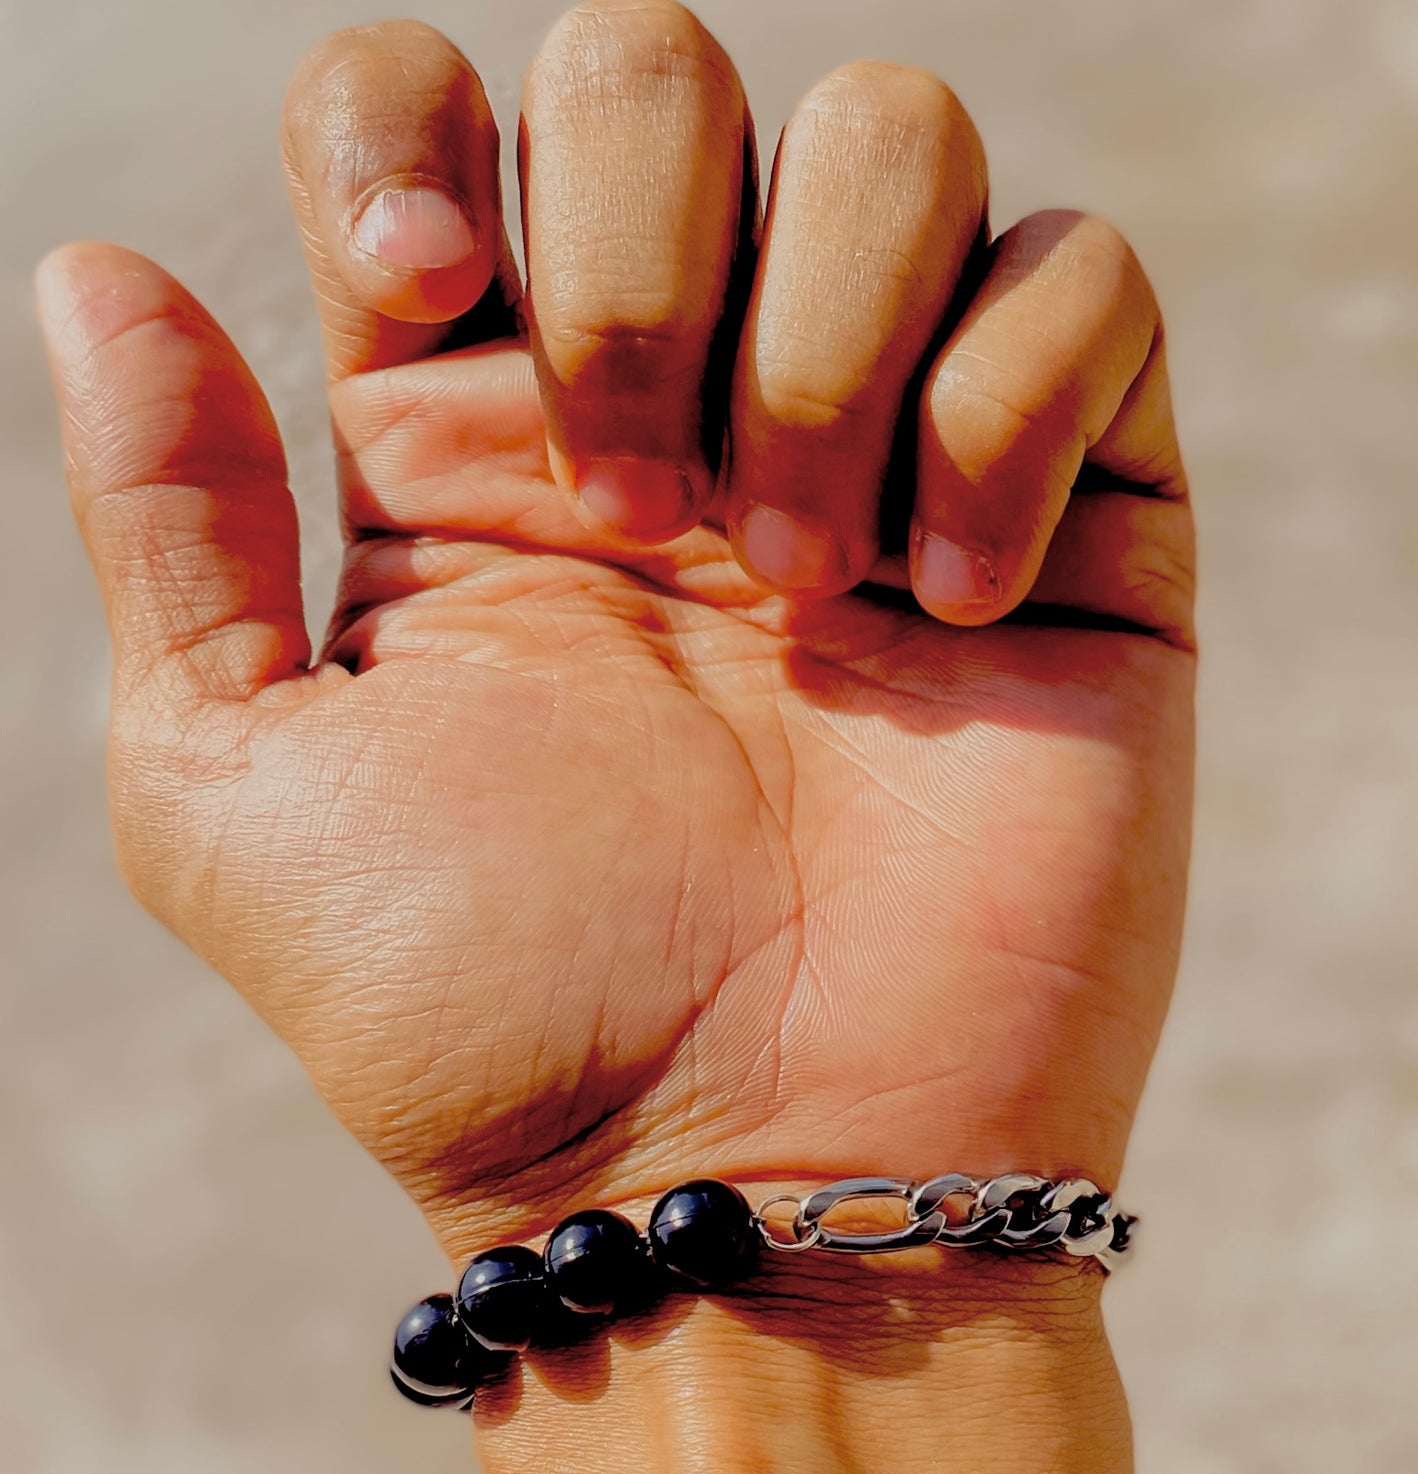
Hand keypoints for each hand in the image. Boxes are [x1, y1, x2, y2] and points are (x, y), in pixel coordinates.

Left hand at [37, 5, 1193, 1268]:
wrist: (750, 1181)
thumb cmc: (488, 1019)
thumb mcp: (237, 783)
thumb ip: (167, 516)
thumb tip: (96, 270)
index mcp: (464, 444)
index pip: (430, 107)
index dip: (411, 130)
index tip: (428, 307)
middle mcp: (677, 406)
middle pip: (658, 61)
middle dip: (636, 250)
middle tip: (638, 514)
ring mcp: (881, 449)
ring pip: (894, 135)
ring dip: (824, 338)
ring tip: (800, 585)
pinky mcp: (1075, 517)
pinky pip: (1083, 282)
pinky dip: (1005, 416)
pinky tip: (948, 615)